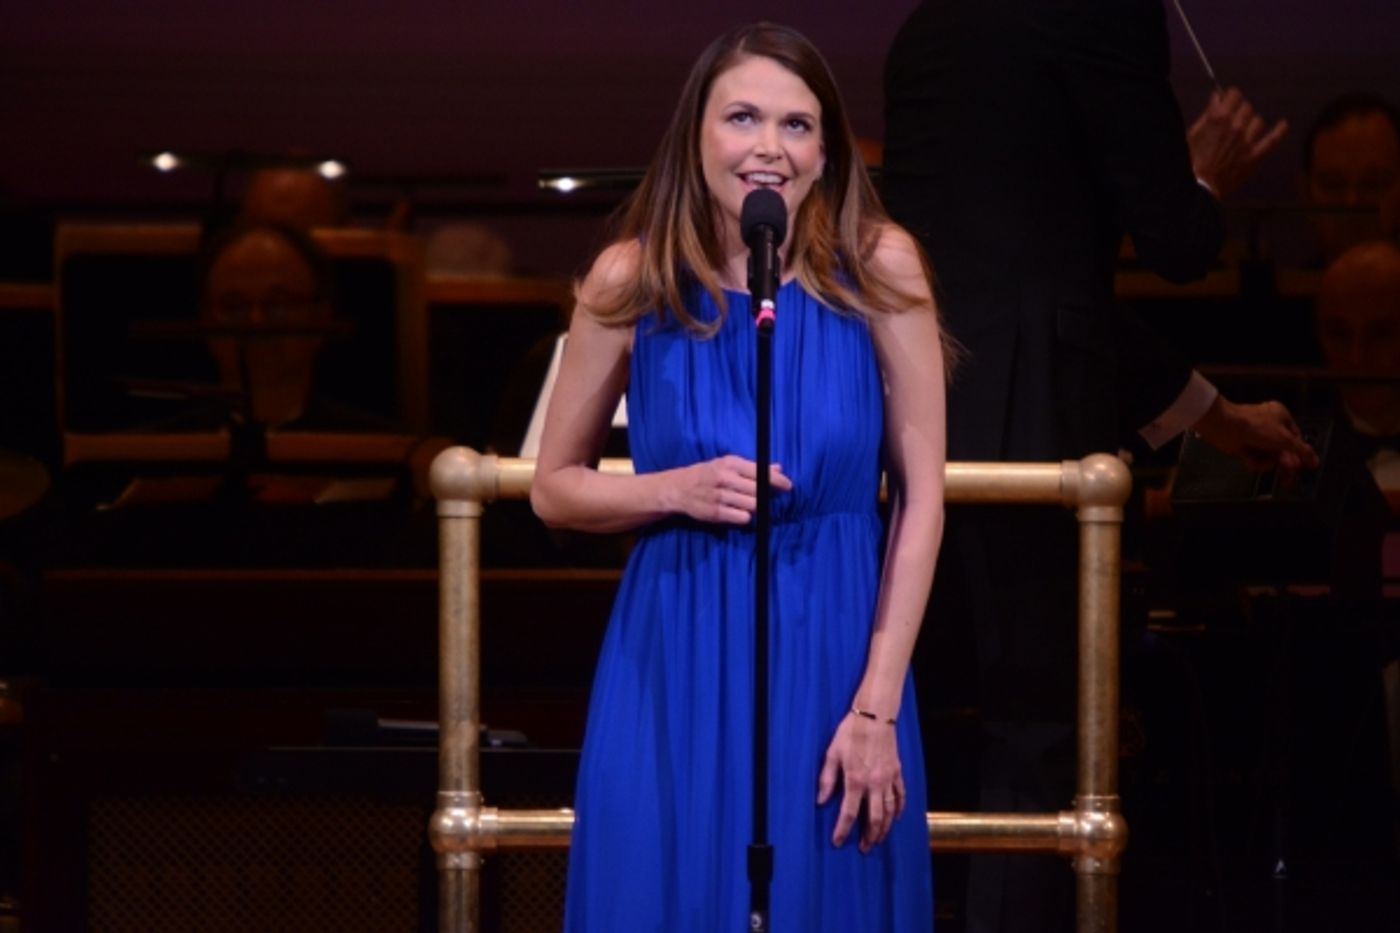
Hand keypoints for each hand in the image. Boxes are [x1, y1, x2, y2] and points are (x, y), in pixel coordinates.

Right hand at [670, 455, 791, 523]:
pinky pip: (742, 518)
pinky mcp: (715, 513)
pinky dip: (744, 516)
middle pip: (758, 491)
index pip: (760, 472)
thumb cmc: (706, 474)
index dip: (777, 480)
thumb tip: (778, 468)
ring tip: (747, 503)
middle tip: (765, 497)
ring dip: (754, 506)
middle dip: (765, 495)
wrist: (678, 489)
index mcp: (729, 463)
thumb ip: (753, 468)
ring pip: (752, 505)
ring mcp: (719, 496)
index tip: (788, 485)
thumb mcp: (727, 465)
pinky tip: (738, 512)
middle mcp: (725, 478)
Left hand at [817, 711, 904, 852]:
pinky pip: (901, 796)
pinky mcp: (897, 773)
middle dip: (869, 837)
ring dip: (884, 829)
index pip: (849, 813)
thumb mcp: (832, 754)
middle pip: (874, 818)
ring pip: (890, 812)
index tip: (838, 842)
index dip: (843, 830)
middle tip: (864, 849)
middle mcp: (874, 784)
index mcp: (855, 780)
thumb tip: (820, 801)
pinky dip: (900, 810)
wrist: (875, 716)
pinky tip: (896, 818)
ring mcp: (888, 780)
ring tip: (878, 840)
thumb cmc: (850, 733)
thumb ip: (827, 779)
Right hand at [1187, 87, 1287, 198]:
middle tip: (1232, 120)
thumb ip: (1207, 114)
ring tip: (1243, 131)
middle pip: (1247, 107)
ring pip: (1258, 121)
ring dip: (1251, 124)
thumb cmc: (1192, 160)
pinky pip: (1272, 139)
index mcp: (1219, 118)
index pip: (1234, 94)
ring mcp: (1247, 141)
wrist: (1199, 187)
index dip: (1230, 97)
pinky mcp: (1254, 156)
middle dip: (1239, 111)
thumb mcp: (1193, 134)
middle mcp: (1236, 126)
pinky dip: (1279, 131)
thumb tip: (1217, 96)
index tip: (1228, 100)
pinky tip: (1284, 124)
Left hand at [1190, 395, 1319, 477]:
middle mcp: (1269, 425)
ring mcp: (1256, 436)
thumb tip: (1315, 461)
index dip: (1299, 454)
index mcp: (1281, 416)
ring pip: (1269, 456)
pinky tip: (1248, 457)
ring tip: (1260, 459)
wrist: (1223, 427)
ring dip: (1265, 461)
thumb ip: (1301, 451)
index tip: (1302, 467)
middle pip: (1283, 450)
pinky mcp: (1244, 446)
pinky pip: (1255, 458)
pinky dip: (1253, 461)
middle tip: (1288, 479)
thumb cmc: (1254, 426)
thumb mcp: (1284, 438)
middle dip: (1283, 463)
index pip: (1296, 438)